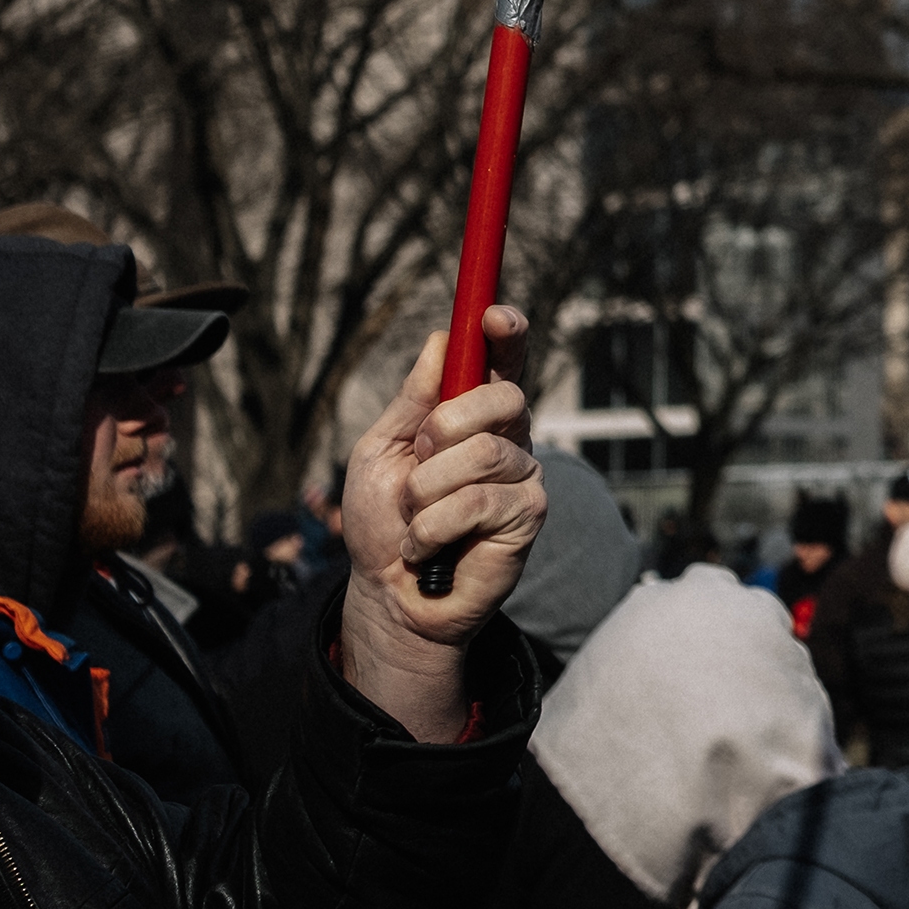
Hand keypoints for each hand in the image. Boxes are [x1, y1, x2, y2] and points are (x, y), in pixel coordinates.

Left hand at [334, 307, 543, 743]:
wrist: (386, 595)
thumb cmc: (383, 523)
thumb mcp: (380, 451)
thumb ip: (412, 400)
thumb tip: (441, 340)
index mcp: (474, 417)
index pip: (502, 362)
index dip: (505, 333)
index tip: (492, 313)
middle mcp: (508, 439)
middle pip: (502, 397)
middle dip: (445, 426)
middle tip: (420, 462)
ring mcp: (523, 477)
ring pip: (483, 453)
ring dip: (426, 491)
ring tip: (416, 520)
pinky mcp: (528, 517)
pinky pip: (478, 501)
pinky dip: (433, 526)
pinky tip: (427, 546)